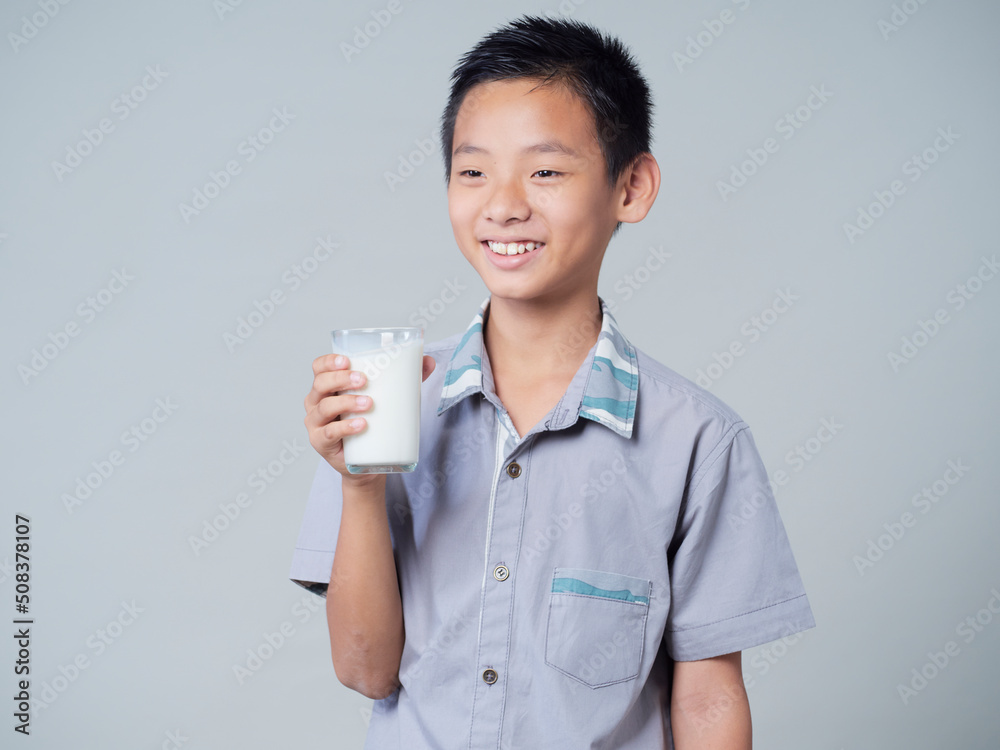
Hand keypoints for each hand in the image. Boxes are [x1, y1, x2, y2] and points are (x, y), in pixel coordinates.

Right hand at [304, 353, 435, 480]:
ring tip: (369, 403)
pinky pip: (329, 433)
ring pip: (324, 407)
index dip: (328, 362)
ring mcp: (316, 424)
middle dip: (341, 379)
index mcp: (328, 386)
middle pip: (320, 384)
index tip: (347, 360)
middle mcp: (316, 402)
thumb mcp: (387, 397)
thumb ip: (407, 378)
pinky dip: (344, 428)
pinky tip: (361, 425)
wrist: (369, 461)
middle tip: (364, 380)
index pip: (319, 367)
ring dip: (346, 402)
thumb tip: (429, 361)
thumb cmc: (372, 423)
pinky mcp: (321, 443)